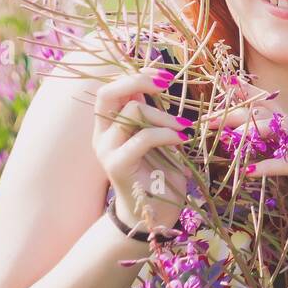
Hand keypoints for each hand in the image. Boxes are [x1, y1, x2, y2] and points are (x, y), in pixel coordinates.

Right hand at [92, 64, 193, 235]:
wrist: (153, 214)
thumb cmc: (159, 173)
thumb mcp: (159, 135)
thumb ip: (152, 112)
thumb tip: (157, 80)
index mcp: (109, 125)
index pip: (112, 88)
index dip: (136, 74)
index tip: (163, 73)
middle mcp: (102, 135)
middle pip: (108, 93)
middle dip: (138, 80)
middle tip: (167, 83)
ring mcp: (106, 151)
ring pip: (131, 113)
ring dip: (164, 115)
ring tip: (185, 128)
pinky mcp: (117, 166)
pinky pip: (142, 138)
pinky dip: (166, 134)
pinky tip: (182, 140)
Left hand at [205, 100, 287, 242]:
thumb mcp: (283, 166)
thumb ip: (265, 151)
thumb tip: (234, 141)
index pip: (269, 104)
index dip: (248, 92)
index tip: (224, 84)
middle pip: (267, 113)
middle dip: (236, 113)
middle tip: (209, 120)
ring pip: (278, 129)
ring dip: (251, 131)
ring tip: (229, 139)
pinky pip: (285, 164)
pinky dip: (266, 166)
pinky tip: (248, 172)